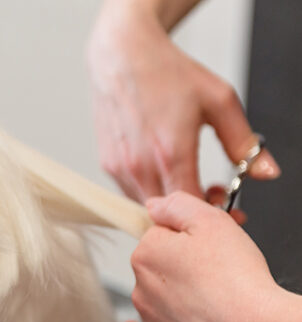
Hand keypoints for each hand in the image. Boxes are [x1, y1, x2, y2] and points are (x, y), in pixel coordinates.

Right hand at [87, 0, 279, 202]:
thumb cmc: (168, 74)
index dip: (213, 211)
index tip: (226, 203)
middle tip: (210, 191)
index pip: (193, 206)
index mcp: (172, 154)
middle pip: (170, 212)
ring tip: (185, 175)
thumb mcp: (219, 101)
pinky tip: (162, 167)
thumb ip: (243, 143)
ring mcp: (120, 168)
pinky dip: (149, 187)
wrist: (123, 57)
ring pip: (148, 204)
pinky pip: (131, 190)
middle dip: (193, 207)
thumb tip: (266, 171)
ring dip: (169, 199)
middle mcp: (141, 166)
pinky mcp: (108, 165)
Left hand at [125, 192, 301, 321]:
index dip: (185, 236)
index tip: (206, 244)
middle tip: (217, 271)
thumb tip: (154, 205)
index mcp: (146, 255)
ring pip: (156, 300)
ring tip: (212, 299)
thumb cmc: (239, 279)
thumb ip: (177, 206)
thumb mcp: (211, 221)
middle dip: (180, 265)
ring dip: (173, 297)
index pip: (159, 235)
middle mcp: (141, 289)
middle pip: (158, 268)